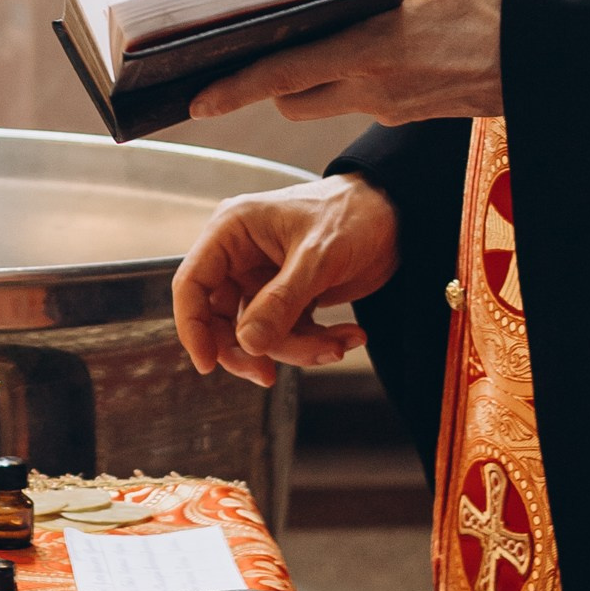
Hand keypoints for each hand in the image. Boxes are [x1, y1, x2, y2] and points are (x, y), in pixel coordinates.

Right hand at [172, 174, 400, 385]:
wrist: (397, 215)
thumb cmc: (353, 215)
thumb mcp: (317, 257)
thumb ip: (281, 302)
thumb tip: (248, 344)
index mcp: (233, 231)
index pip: (192, 283)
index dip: (192, 326)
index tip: (207, 364)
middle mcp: (241, 256)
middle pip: (221, 319)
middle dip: (250, 349)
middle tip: (269, 375)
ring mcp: (264, 278)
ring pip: (259, 334)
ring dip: (298, 348)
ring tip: (339, 343)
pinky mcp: (289, 296)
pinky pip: (287, 334)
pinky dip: (316, 342)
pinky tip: (348, 335)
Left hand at [188, 0, 506, 126]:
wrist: (550, 52)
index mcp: (369, 51)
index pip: (282, 75)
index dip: (233, 89)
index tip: (196, 100)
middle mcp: (374, 89)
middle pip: (293, 99)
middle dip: (267, 81)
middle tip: (245, 52)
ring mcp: (394, 108)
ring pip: (326, 100)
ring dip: (311, 76)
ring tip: (310, 36)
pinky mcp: (413, 114)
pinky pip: (363, 98)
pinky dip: (351, 75)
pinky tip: (366, 43)